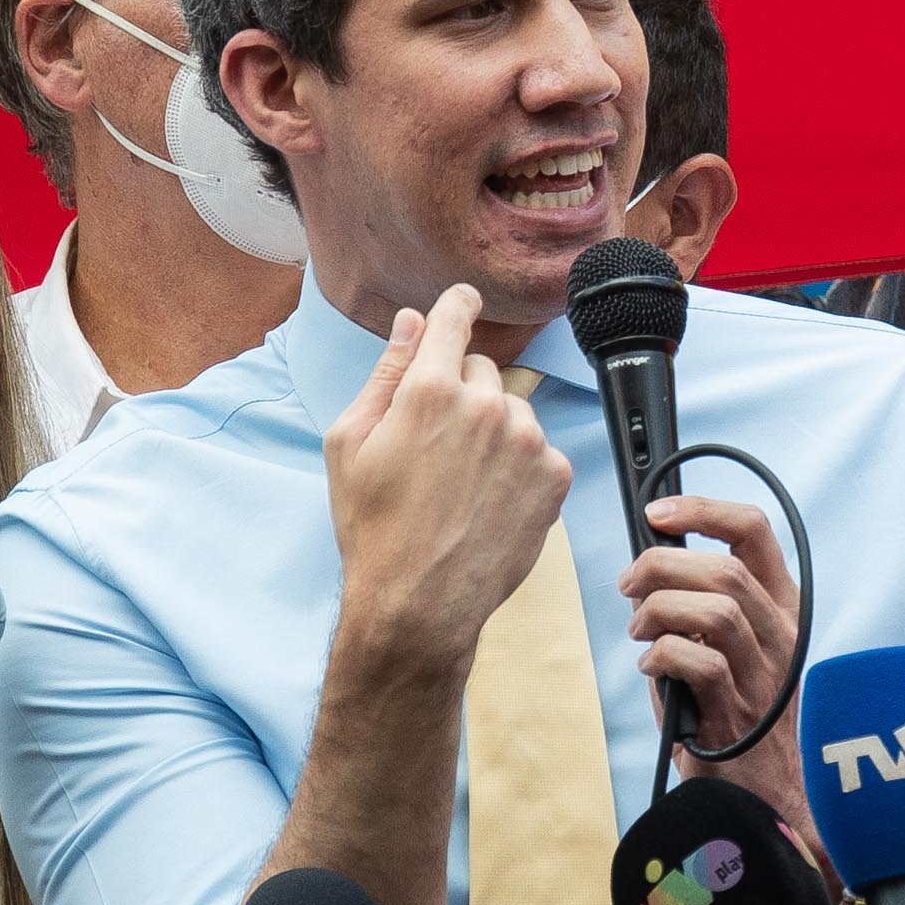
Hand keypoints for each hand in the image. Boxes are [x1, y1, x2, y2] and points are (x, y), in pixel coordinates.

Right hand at [323, 288, 570, 663]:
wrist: (418, 603)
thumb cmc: (373, 527)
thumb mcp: (350, 443)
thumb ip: (385, 373)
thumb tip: (412, 321)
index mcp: (430, 389)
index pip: (453, 319)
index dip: (456, 305)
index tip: (464, 300)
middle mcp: (487, 405)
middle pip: (481, 369)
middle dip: (460, 393)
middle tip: (434, 446)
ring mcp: (528, 440)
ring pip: (512, 409)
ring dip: (493, 430)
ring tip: (461, 483)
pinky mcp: (555, 475)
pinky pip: (538, 449)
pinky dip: (519, 467)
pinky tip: (488, 501)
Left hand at [623, 485, 800, 788]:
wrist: (761, 793)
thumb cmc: (731, 712)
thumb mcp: (722, 647)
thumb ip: (692, 605)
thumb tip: (644, 568)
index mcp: (779, 606)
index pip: (755, 531)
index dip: (704, 510)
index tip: (657, 513)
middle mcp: (780, 635)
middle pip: (725, 569)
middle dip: (662, 566)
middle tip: (628, 585)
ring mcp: (765, 675)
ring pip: (716, 611)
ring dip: (659, 612)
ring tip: (638, 631)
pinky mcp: (741, 714)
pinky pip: (701, 664)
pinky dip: (663, 656)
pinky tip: (650, 667)